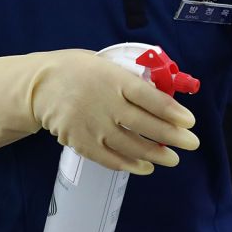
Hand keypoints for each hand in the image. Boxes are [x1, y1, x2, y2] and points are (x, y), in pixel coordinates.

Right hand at [32, 51, 199, 173]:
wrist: (40, 86)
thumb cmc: (80, 71)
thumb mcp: (106, 64)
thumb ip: (130, 80)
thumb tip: (162, 93)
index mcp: (114, 79)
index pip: (150, 98)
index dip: (172, 112)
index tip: (190, 121)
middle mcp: (105, 104)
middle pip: (145, 125)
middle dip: (173, 136)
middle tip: (191, 143)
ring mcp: (92, 126)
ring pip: (131, 145)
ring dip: (156, 154)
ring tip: (173, 159)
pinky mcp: (81, 142)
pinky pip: (110, 158)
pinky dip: (130, 165)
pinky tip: (146, 167)